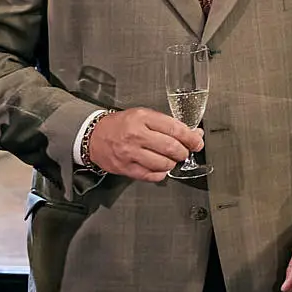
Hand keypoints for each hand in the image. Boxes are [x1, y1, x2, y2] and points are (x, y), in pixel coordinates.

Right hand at [85, 107, 203, 181]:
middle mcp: (136, 135)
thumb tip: (193, 134)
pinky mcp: (125, 168)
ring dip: (172, 163)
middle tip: (185, 152)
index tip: (198, 142)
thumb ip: (167, 124)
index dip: (191, 137)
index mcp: (142, 118)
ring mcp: (129, 153)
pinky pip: (150, 175)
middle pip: (171, 147)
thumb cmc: (121, 125)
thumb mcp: (143, 115)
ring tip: (171, 159)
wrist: (93, 136)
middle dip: (184, 152)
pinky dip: (160, 174)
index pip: (175, 129)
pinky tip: (159, 168)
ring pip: (163, 163)